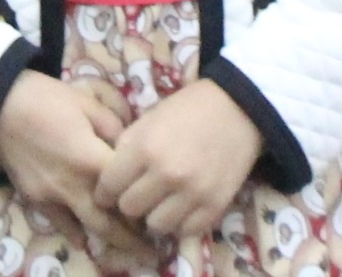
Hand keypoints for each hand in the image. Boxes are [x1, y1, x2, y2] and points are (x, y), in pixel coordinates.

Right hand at [0, 72, 139, 264]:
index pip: (126, 190)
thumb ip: (113, 127)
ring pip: (86, 228)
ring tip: (129, 249)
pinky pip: (59, 223)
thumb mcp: (87, 102)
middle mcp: (74, 185)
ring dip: (109, 240)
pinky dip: (75, 233)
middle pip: (109, 222)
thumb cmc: (46, 98)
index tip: (160, 210)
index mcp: (91, 159)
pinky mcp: (34, 198)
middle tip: (153, 254)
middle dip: (133, 241)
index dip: (144, 201)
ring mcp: (52, 196)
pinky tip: (85, 241)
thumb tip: (127, 147)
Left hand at [96, 78, 259, 248]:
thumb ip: (127, 148)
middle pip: (129, 209)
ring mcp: (192, 194)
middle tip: (137, 194)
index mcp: (145, 148)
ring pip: (155, 226)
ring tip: (160, 202)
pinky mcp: (214, 207)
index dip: (105, 190)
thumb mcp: (149, 119)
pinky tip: (181, 206)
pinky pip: (185, 231)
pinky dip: (180, 222)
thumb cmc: (187, 109)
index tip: (109, 191)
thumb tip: (109, 178)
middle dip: (129, 202)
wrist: (236, 109)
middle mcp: (167, 174)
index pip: (109, 186)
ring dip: (154, 215)